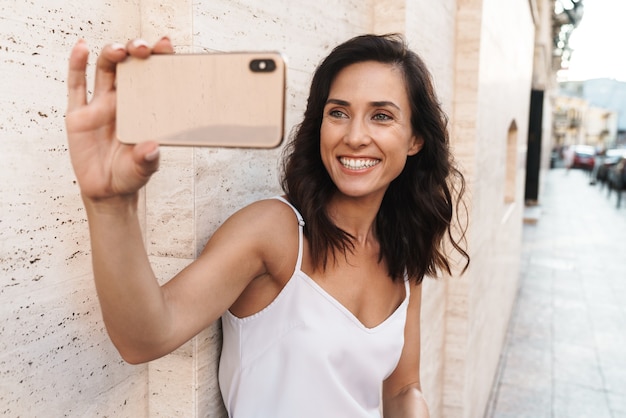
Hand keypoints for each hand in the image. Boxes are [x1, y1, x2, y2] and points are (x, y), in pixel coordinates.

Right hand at [65, 37, 173, 200]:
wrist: (108, 191)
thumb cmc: (131, 175)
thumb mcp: (144, 169)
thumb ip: (147, 159)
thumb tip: (152, 148)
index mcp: (144, 109)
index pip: (153, 76)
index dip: (158, 58)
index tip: (166, 47)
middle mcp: (123, 101)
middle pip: (128, 66)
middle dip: (135, 51)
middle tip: (142, 48)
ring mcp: (99, 106)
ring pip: (104, 69)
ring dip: (110, 54)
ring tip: (118, 50)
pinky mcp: (78, 115)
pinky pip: (76, 86)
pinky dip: (77, 64)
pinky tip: (81, 48)